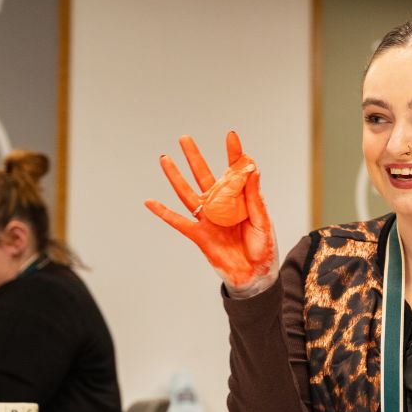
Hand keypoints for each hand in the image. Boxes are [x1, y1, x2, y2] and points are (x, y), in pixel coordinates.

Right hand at [145, 131, 278, 295]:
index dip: (233, 154)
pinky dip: (163, 212)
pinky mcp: (199, 235)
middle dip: (194, 157)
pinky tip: (149, 201)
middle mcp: (221, 206)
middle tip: (184, 138)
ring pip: (187, 193)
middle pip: (204, 176)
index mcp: (239, 199)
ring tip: (164, 158)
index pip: (234, 172)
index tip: (231, 135)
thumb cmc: (263, 247)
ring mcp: (208, 219)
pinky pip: (177, 222)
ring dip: (175, 176)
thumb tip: (252, 168)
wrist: (255, 275)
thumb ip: (254, 195)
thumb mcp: (262, 219)